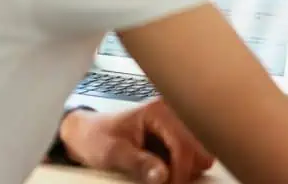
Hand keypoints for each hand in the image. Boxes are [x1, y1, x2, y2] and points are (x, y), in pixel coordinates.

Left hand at [58, 100, 213, 183]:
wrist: (88, 135)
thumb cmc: (98, 138)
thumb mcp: (113, 153)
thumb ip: (138, 163)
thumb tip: (162, 176)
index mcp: (159, 111)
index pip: (183, 144)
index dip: (180, 171)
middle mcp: (172, 113)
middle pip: (198, 148)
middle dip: (185, 169)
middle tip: (166, 182)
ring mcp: (176, 124)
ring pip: (199, 152)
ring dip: (185, 168)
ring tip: (163, 175)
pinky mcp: (175, 135)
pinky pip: (192, 155)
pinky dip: (182, 167)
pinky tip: (165, 170)